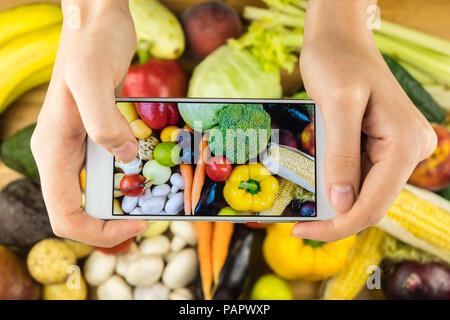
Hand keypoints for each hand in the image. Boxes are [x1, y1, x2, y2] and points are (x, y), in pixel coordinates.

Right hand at [31, 0, 147, 246]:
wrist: (97, 23)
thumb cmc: (92, 44)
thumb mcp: (94, 75)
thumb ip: (103, 119)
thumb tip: (125, 156)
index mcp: (53, 149)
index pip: (65, 214)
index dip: (98, 232)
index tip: (136, 225)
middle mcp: (61, 154)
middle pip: (80, 212)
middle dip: (112, 225)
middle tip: (151, 219)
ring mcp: (77, 147)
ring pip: (94, 195)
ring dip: (122, 206)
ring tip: (155, 202)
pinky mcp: (95, 137)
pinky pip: (107, 173)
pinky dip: (128, 182)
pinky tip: (151, 174)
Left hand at [293, 0, 436, 240]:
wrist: (340, 40)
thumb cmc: (337, 62)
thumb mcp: (336, 106)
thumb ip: (342, 156)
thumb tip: (342, 204)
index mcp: (404, 142)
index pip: (374, 204)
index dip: (338, 225)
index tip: (302, 231)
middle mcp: (409, 149)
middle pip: (372, 203)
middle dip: (335, 217)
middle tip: (297, 221)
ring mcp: (397, 149)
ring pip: (365, 192)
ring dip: (334, 201)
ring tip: (301, 202)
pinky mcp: (382, 146)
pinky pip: (361, 175)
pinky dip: (337, 184)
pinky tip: (315, 182)